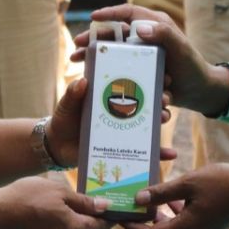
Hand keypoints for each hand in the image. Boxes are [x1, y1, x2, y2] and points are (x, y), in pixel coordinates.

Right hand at [0, 176, 111, 228]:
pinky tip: (59, 211)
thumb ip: (83, 201)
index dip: (110, 216)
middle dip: (95, 218)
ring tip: (80, 203)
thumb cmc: (28, 197)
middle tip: (100, 201)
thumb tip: (104, 206)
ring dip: (78, 221)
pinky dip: (64, 225)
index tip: (118, 208)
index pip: (100, 226)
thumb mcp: (59, 192)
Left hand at [48, 74, 176, 167]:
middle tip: (164, 98)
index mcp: (111, 95)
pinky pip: (145, 151)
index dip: (151, 78)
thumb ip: (73, 93)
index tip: (163, 75)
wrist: (58, 145)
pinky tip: (170, 154)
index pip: (135, 83)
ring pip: (150, 123)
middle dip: (160, 99)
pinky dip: (159, 153)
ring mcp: (126, 130)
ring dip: (161, 119)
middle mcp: (123, 111)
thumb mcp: (67, 103)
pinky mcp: (125, 149)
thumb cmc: (64, 118)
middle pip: (148, 102)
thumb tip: (82, 81)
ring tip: (164, 118)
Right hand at [71, 4, 228, 117]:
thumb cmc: (194, 67)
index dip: (110, 13)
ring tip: (76, 61)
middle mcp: (146, 36)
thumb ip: (164, 34)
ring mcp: (142, 53)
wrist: (202, 92)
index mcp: (155, 24)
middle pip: (114, 33)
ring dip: (94, 55)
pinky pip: (120, 68)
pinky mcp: (140, 68)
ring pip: (112, 50)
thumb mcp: (181, 49)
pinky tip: (93, 78)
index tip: (93, 18)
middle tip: (76, 46)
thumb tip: (139, 27)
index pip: (128, 12)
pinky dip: (106, 72)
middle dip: (94, 38)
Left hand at [121, 164, 228, 228]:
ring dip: (159, 226)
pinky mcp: (209, 228)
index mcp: (185, 228)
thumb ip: (162, 192)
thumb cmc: (220, 182)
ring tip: (151, 207)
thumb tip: (138, 199)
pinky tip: (174, 202)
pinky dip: (174, 221)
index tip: (122, 219)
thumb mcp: (188, 182)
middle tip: (133, 215)